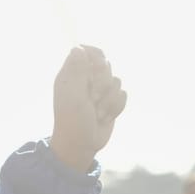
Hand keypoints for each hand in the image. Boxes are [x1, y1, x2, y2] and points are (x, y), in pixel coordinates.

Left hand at [50, 45, 126, 170]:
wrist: (81, 146)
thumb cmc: (72, 121)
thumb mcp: (72, 95)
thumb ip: (77, 71)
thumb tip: (78, 47)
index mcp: (71, 75)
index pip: (86, 50)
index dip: (95, 56)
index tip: (97, 67)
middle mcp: (85, 80)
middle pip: (105, 64)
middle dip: (103, 83)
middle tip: (92, 99)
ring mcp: (99, 91)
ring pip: (116, 81)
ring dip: (108, 100)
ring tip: (96, 113)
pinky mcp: (110, 101)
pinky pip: (123, 95)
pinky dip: (115, 108)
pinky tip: (104, 117)